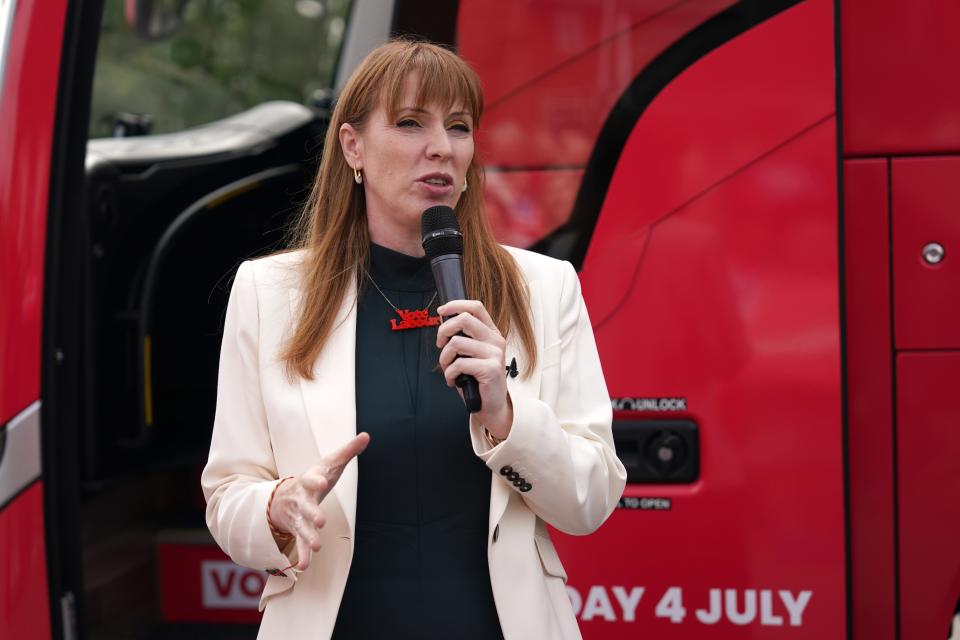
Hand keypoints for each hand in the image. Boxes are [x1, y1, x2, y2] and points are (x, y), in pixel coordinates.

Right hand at [268, 432, 369, 569]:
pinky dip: (302, 555)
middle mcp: (301, 500)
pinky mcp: (298, 530)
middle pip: (305, 507)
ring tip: (317, 546)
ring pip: (302, 527)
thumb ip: (347, 451)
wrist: (283, 496)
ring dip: (308, 537)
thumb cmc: (314, 478)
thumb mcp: (329, 464)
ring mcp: (298, 516)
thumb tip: (366, 436)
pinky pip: (299, 544)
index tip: (322, 481)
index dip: (315, 480)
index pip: (311, 479)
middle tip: (321, 521)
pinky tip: (304, 567)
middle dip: (312, 513)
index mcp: (308, 481)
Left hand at [436, 300, 512, 439]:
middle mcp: (495, 340)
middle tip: (440, 345)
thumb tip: (444, 325)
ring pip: (457, 343)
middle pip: (464, 319)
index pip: (476, 307)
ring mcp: (495, 354)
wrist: (492, 406)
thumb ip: (464, 339)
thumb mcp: (471, 354)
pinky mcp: (491, 369)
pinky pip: (459, 364)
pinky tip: (453, 380)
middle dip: (444, 331)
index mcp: (491, 333)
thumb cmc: (478, 380)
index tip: (441, 311)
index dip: (456, 305)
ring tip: (448, 368)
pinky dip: (450, 373)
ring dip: (445, 358)